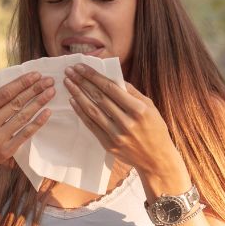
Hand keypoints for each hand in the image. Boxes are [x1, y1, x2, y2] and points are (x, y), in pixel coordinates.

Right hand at [0, 72, 54, 178]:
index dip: (21, 83)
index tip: (35, 74)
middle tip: (49, 80)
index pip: (3, 94)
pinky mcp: (5, 151)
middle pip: (15, 104)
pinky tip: (47, 112)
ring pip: (22, 117)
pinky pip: (25, 134)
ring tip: (51, 92)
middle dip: (34, 90)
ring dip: (39, 103)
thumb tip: (1, 81)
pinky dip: (38, 122)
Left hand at [64, 63, 182, 177]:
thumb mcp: (150, 106)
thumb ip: (131, 92)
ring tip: (68, 83)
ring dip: (78, 95)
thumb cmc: (155, 129)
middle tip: (69, 71)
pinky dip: (81, 112)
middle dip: (82, 82)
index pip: (111, 88)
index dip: (94, 76)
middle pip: (99, 98)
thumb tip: (112, 77)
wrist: (156, 159)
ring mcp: (116, 135)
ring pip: (92, 111)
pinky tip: (73, 101)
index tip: (81, 66)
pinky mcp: (109, 145)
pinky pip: (91, 125)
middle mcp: (127, 122)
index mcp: (139, 109)